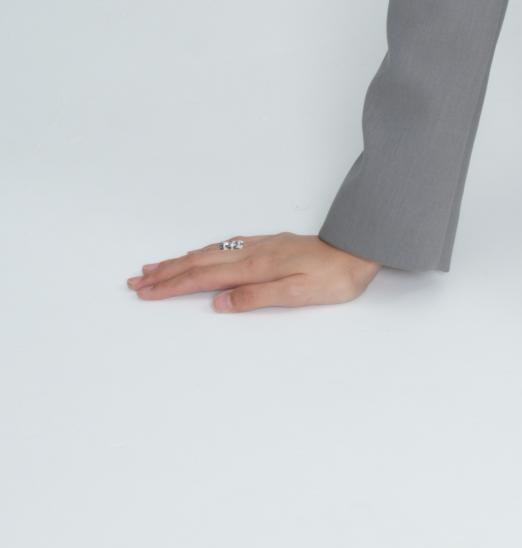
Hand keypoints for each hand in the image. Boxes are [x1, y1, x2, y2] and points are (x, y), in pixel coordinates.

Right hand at [126, 234, 384, 310]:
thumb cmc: (334, 277)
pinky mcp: (269, 244)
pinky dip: (203, 252)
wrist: (360, 249)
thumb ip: (256, 297)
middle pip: (198, 263)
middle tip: (136, 282)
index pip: (203, 278)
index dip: (172, 286)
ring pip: (209, 253)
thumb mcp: (298, 294)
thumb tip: (218, 303)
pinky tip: (199, 253)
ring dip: (179, 261)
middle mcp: (251, 253)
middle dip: (165, 273)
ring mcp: (259, 246)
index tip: (146, 293)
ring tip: (155, 267)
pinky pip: (225, 247)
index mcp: (254, 268)